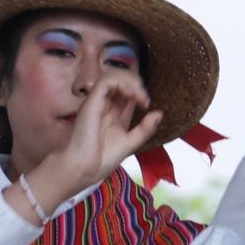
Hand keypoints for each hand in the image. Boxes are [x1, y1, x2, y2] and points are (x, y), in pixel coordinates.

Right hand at [25, 71, 164, 212]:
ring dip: (131, 82)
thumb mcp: (130, 143)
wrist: (84, 169)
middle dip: (137, 84)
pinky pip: (107, 80)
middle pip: (120, 79)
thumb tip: (159, 113)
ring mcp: (97, 101)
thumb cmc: (102, 159)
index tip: (146, 104)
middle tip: (145, 100)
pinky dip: (122, 83)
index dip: (138, 91)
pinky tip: (131, 95)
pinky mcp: (92, 100)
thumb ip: (145, 129)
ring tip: (140, 96)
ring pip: (113, 75)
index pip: (125, 91)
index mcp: (112, 113)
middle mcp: (103, 104)